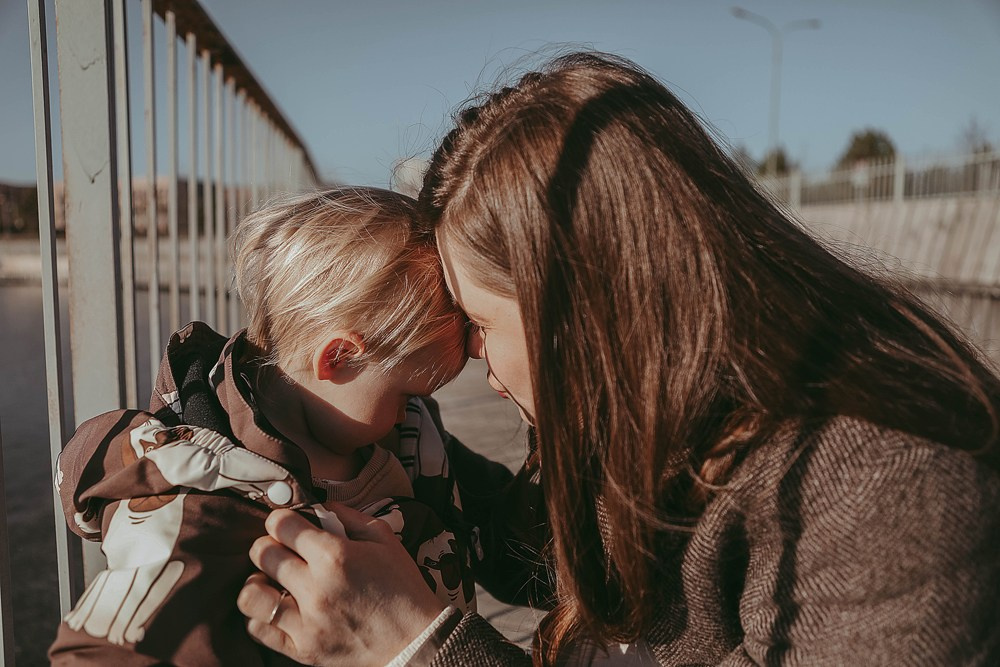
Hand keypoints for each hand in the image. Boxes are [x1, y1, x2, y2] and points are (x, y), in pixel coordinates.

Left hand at [237, 506, 446, 665]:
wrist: (417, 639)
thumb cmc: (402, 586)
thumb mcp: (384, 538)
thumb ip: (347, 516)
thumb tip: (317, 506)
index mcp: (336, 555)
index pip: (280, 525)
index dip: (279, 519)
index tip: (285, 524)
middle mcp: (316, 588)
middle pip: (261, 554)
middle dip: (268, 545)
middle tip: (281, 549)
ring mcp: (307, 622)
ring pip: (251, 594)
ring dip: (258, 581)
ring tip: (272, 580)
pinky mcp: (303, 649)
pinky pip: (259, 629)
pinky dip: (260, 615)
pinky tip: (276, 606)